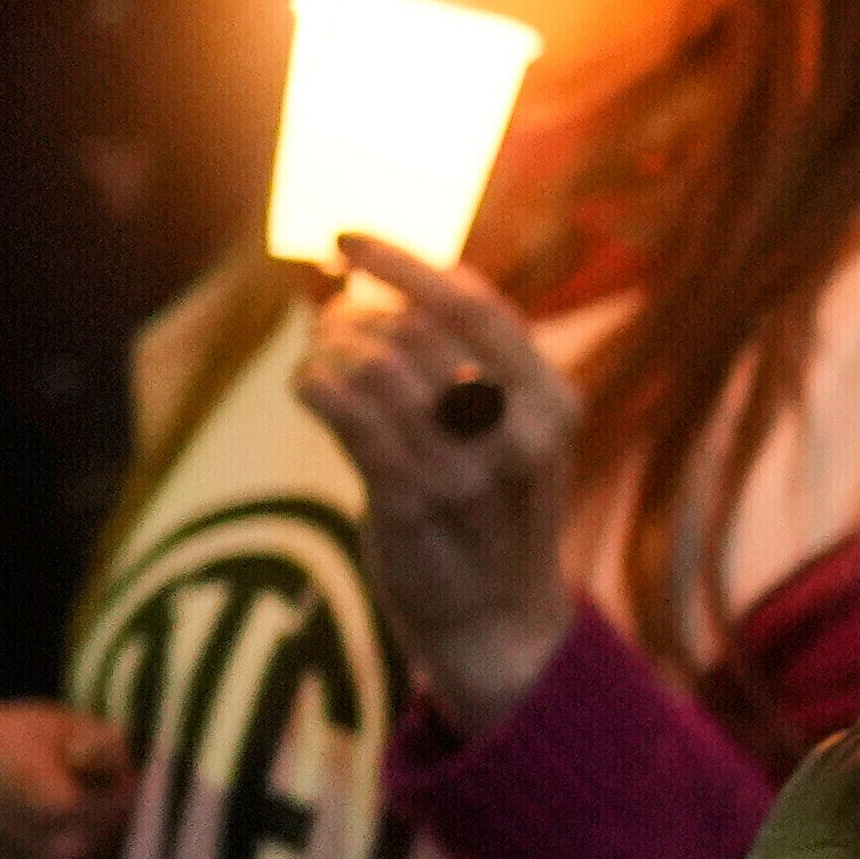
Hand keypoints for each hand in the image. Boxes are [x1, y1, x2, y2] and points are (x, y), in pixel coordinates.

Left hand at [301, 232, 581, 725]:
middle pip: (416, 329)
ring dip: (330, 349)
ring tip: (319, 360)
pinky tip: (306, 386)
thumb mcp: (508, 433)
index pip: (474, 304)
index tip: (343, 236)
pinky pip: (349, 416)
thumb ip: (464, 366)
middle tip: (329, 325)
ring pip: (377, 366)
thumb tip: (367, 286)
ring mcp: (466, 473)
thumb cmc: (489, 511)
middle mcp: (518, 434)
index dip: (402, 260)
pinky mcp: (411, 505)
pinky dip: (315, 385)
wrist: (496, 622)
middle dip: (356, 314)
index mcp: (552, 402)